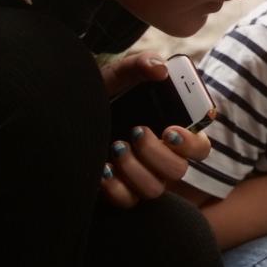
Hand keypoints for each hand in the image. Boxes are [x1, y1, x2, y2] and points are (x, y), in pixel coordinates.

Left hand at [98, 53, 211, 207]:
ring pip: (155, 189)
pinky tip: (103, 168)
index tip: (170, 129)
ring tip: (116, 147)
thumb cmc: (102, 96)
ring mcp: (143, 178)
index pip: (200, 147)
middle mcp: (162, 159)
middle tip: (136, 131)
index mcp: (172, 133)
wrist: (66, 116)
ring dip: (135, 169)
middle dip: (157, 153)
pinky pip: (128, 201)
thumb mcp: (117, 76)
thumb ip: (139, 66)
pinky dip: (115, 186)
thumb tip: (160, 69)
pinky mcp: (121, 192)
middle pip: (179, 170)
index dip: (191, 143)